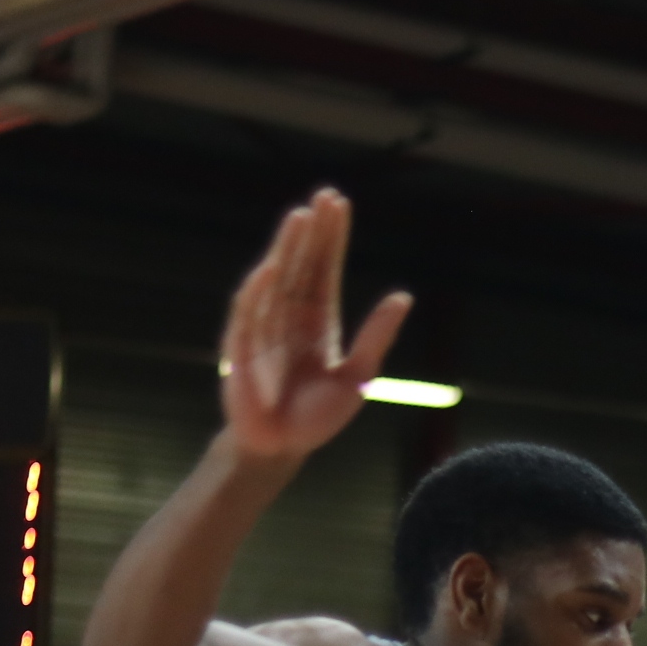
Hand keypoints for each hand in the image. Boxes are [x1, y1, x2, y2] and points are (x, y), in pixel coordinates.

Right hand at [218, 188, 411, 464]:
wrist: (282, 449)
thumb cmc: (317, 416)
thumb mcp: (358, 376)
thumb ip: (377, 337)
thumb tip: (404, 297)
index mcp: (318, 321)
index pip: (324, 268)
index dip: (332, 237)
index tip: (339, 203)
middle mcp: (290, 317)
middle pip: (302, 264)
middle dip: (313, 231)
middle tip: (325, 196)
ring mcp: (265, 329)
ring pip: (277, 279)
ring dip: (287, 249)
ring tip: (301, 217)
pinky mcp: (242, 350)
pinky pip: (249, 316)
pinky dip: (258, 292)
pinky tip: (271, 268)